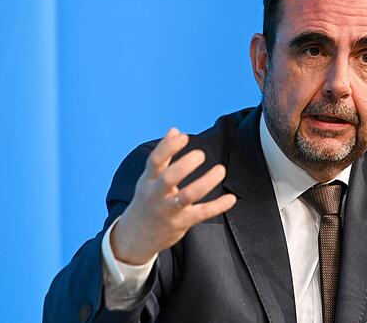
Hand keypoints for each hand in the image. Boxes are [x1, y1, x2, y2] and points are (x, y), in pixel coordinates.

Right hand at [111, 128, 236, 263]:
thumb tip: (174, 130)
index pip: (155, 161)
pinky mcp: (181, 223)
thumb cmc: (147, 201)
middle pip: (168, 179)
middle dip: (184, 166)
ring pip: (187, 197)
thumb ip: (164, 155)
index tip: (184, 136)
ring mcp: (168, 210)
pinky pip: (201, 214)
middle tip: (201, 154)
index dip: (168, 147)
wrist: (135, 237)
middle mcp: (156, 195)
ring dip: (205, 183)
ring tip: (220, 170)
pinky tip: (231, 198)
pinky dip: (217, 206)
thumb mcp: (149, 178)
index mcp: (148, 180)